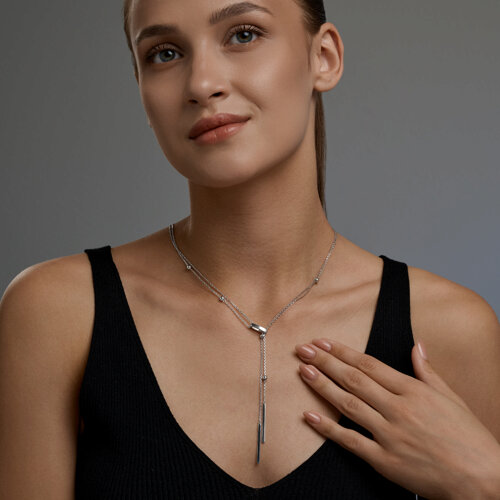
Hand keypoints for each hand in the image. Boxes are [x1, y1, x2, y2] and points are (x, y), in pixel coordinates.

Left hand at [294, 338, 499, 499]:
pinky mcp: (385, 461)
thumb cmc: (469, 438)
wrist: (485, 480)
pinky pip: (351, 441)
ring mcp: (390, 435)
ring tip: (303, 371)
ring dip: (322, 386)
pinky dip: (328, 428)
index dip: (342, 352)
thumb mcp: (452, 398)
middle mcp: (399, 409)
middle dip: (325, 362)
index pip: (369, 364)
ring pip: (348, 404)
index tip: (323, 342)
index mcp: (413, 391)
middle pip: (354, 379)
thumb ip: (428, 371)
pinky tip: (309, 416)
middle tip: (303, 349)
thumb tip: (417, 345)